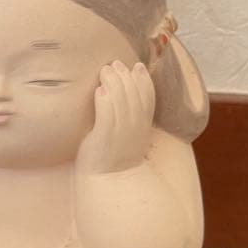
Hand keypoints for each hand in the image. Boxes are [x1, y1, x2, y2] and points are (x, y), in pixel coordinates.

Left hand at [77, 60, 155, 174]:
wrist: (111, 183)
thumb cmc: (115, 160)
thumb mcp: (129, 138)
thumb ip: (130, 121)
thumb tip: (124, 101)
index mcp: (143, 126)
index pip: (148, 97)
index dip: (144, 80)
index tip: (137, 66)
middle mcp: (135, 127)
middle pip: (133, 94)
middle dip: (125, 76)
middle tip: (115, 64)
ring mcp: (121, 132)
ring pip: (120, 99)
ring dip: (113, 81)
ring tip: (105, 70)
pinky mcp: (105, 136)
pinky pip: (107, 113)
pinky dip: (104, 98)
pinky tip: (99, 90)